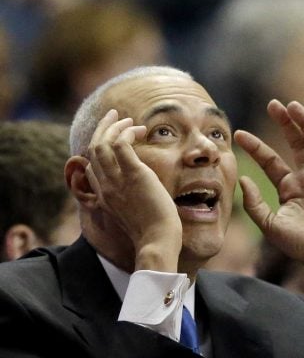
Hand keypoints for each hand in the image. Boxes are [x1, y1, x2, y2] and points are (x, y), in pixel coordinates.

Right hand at [84, 109, 181, 265]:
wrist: (157, 241)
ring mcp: (116, 181)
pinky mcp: (133, 175)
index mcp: (104, 197)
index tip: (116, 139)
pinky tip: (139, 130)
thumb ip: (130, 199)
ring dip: (114, 126)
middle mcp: (105, 187)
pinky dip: (126, 132)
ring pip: (102, 143)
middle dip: (102, 129)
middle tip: (114, 116)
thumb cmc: (153, 231)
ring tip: (128, 119)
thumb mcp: (134, 214)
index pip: (91, 167)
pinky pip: (121, 144)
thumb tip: (141, 190)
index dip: (100, 149)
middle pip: (93, 150)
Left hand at [234, 100, 303, 273]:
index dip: (255, 146)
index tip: (238, 134)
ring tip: (292, 107)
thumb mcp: (269, 224)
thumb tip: (242, 178)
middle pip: (296, 142)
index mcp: (289, 187)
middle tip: (273, 104)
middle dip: (285, 122)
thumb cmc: (300, 244)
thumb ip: (254, 203)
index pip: (271, 160)